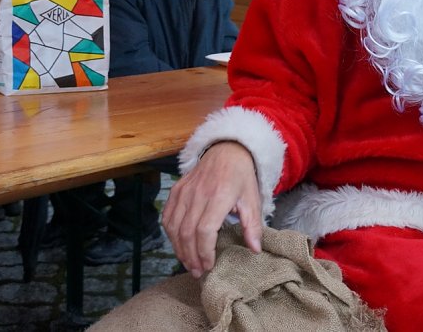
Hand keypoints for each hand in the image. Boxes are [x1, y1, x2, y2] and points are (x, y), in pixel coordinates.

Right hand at [162, 141, 262, 277]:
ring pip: (174, 227)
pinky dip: (170, 234)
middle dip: (191, 256)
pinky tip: (179, 245)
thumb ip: (253, 226)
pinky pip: (168, 216)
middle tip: (197, 271)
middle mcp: (198, 194)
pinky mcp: (176, 190)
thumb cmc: (242, 177)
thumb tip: (255, 250)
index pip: (205, 230)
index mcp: (219, 196)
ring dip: (179, 249)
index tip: (209, 265)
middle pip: (187, 232)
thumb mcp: (253, 199)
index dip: (204, 251)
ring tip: (188, 263)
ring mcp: (184, 191)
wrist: (227, 150)